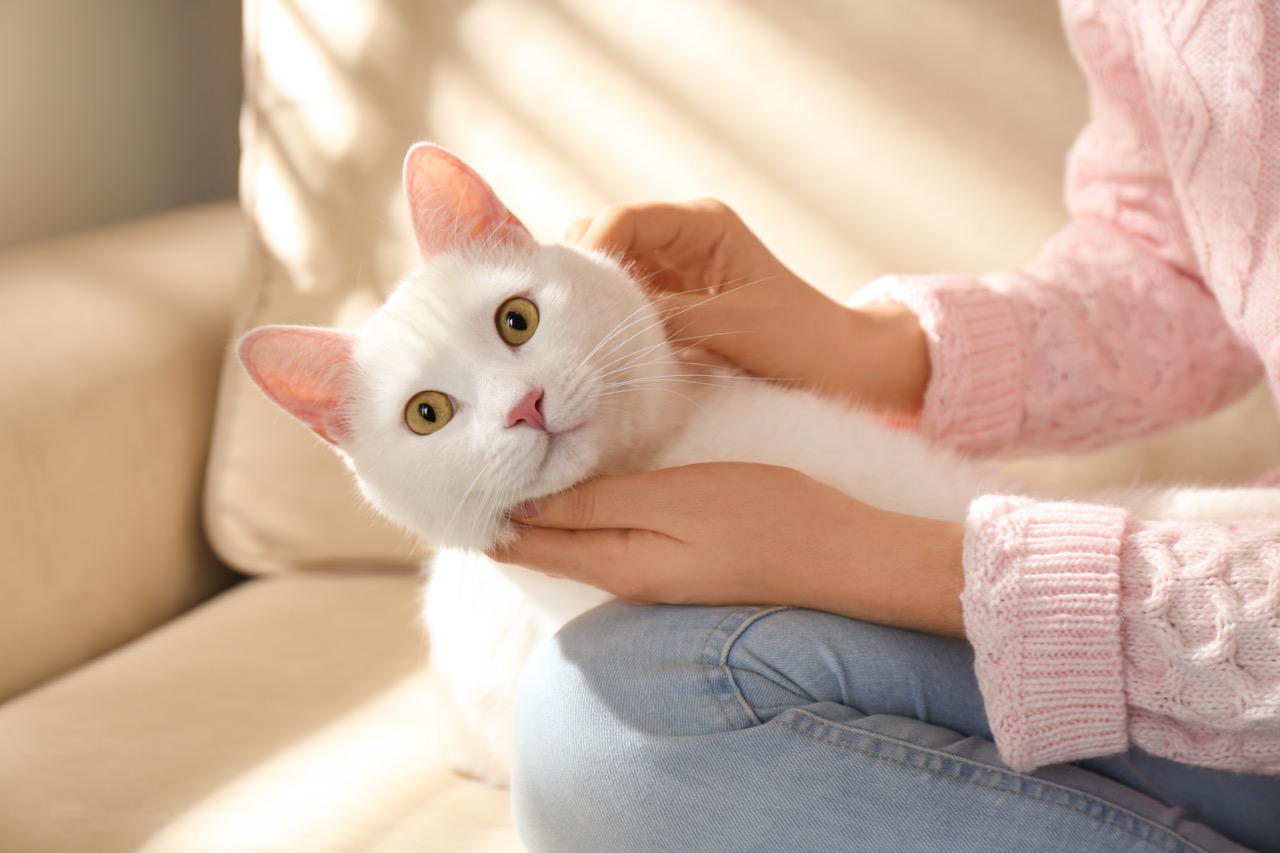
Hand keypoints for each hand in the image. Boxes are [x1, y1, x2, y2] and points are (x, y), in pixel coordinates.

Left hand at [492, 462, 965, 636]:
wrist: (844, 556)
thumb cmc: (765, 520)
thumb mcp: (674, 499)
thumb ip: (598, 501)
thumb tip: (521, 505)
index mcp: (614, 563)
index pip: (524, 543)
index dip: (484, 511)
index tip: (451, 468)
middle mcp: (623, 576)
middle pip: (543, 544)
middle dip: (504, 505)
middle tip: (471, 450)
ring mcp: (651, 570)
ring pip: (574, 536)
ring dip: (542, 503)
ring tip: (513, 454)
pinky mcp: (677, 557)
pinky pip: (608, 532)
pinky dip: (582, 506)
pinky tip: (581, 477)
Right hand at [568, 200, 930, 414]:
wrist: (838, 368)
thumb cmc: (799, 339)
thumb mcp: (730, 323)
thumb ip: (663, 314)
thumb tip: (600, 315)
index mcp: (702, 222)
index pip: (625, 221)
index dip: (592, 250)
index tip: (571, 294)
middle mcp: (682, 238)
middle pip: (604, 238)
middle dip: (583, 272)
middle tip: (571, 319)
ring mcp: (673, 271)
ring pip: (604, 271)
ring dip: (592, 299)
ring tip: (584, 335)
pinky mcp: (669, 304)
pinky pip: (620, 303)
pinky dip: (606, 320)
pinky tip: (601, 345)